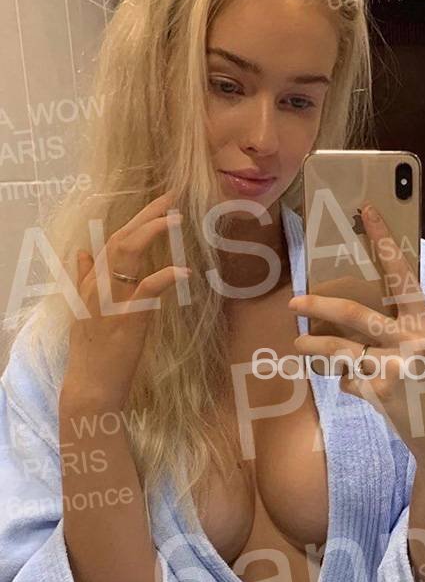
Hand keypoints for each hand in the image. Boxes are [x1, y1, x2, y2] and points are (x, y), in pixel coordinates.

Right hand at [61, 190, 190, 412]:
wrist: (90, 385)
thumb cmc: (92, 350)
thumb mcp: (82, 310)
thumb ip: (83, 278)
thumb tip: (82, 252)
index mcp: (90, 282)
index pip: (113, 239)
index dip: (137, 218)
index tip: (161, 202)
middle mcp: (97, 285)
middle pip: (121, 238)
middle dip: (147, 215)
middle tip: (172, 196)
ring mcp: (110, 300)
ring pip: (127, 255)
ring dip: (152, 233)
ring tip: (176, 219)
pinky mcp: (128, 319)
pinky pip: (147, 291)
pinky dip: (165, 277)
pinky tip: (184, 270)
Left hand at [288, 200, 424, 460]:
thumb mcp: (421, 346)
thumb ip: (394, 324)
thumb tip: (344, 304)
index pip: (402, 272)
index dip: (383, 240)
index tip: (366, 210)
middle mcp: (414, 338)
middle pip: (355, 313)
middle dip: (318, 307)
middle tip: (294, 303)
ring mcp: (398, 365)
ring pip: (342, 349)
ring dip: (315, 348)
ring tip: (299, 346)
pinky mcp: (382, 390)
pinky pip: (348, 379)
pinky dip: (346, 382)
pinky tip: (358, 387)